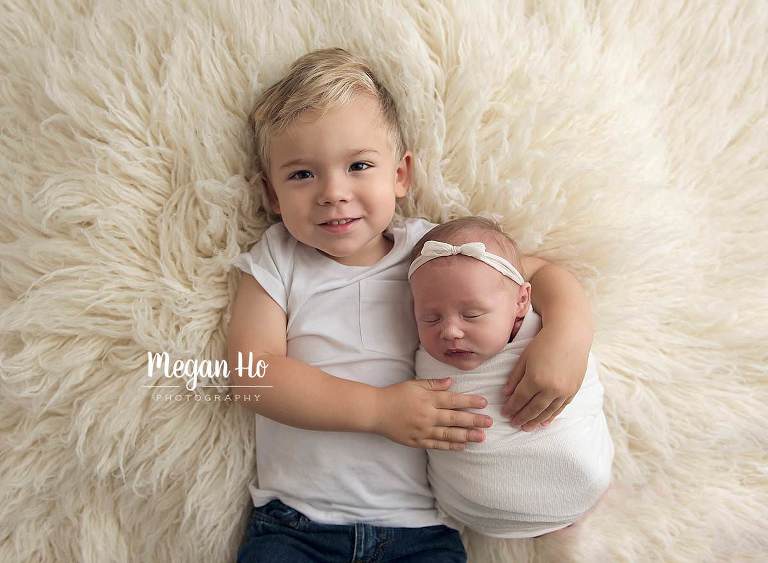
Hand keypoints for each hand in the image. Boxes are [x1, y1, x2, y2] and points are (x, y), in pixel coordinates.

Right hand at [373, 378, 492, 449]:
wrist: (376, 411)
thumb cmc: (395, 394)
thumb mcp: (414, 384)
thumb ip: (433, 384)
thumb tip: (451, 383)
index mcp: (427, 399)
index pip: (453, 400)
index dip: (469, 401)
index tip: (484, 403)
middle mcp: (427, 415)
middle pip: (454, 418)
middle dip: (474, 420)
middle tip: (489, 423)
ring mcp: (423, 430)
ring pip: (448, 434)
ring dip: (466, 436)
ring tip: (481, 437)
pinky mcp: (417, 441)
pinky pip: (437, 444)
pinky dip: (450, 445)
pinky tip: (462, 446)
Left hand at [500, 327, 586, 430]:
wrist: (570, 335)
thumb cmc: (543, 343)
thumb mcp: (524, 358)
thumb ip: (514, 377)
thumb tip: (506, 394)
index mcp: (535, 379)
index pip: (520, 399)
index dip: (511, 407)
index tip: (504, 413)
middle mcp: (550, 388)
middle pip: (533, 408)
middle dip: (522, 417)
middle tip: (513, 424)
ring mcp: (564, 391)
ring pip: (547, 411)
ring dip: (535, 421)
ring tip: (526, 427)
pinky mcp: (573, 390)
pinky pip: (560, 408)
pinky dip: (551, 416)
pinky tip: (544, 421)